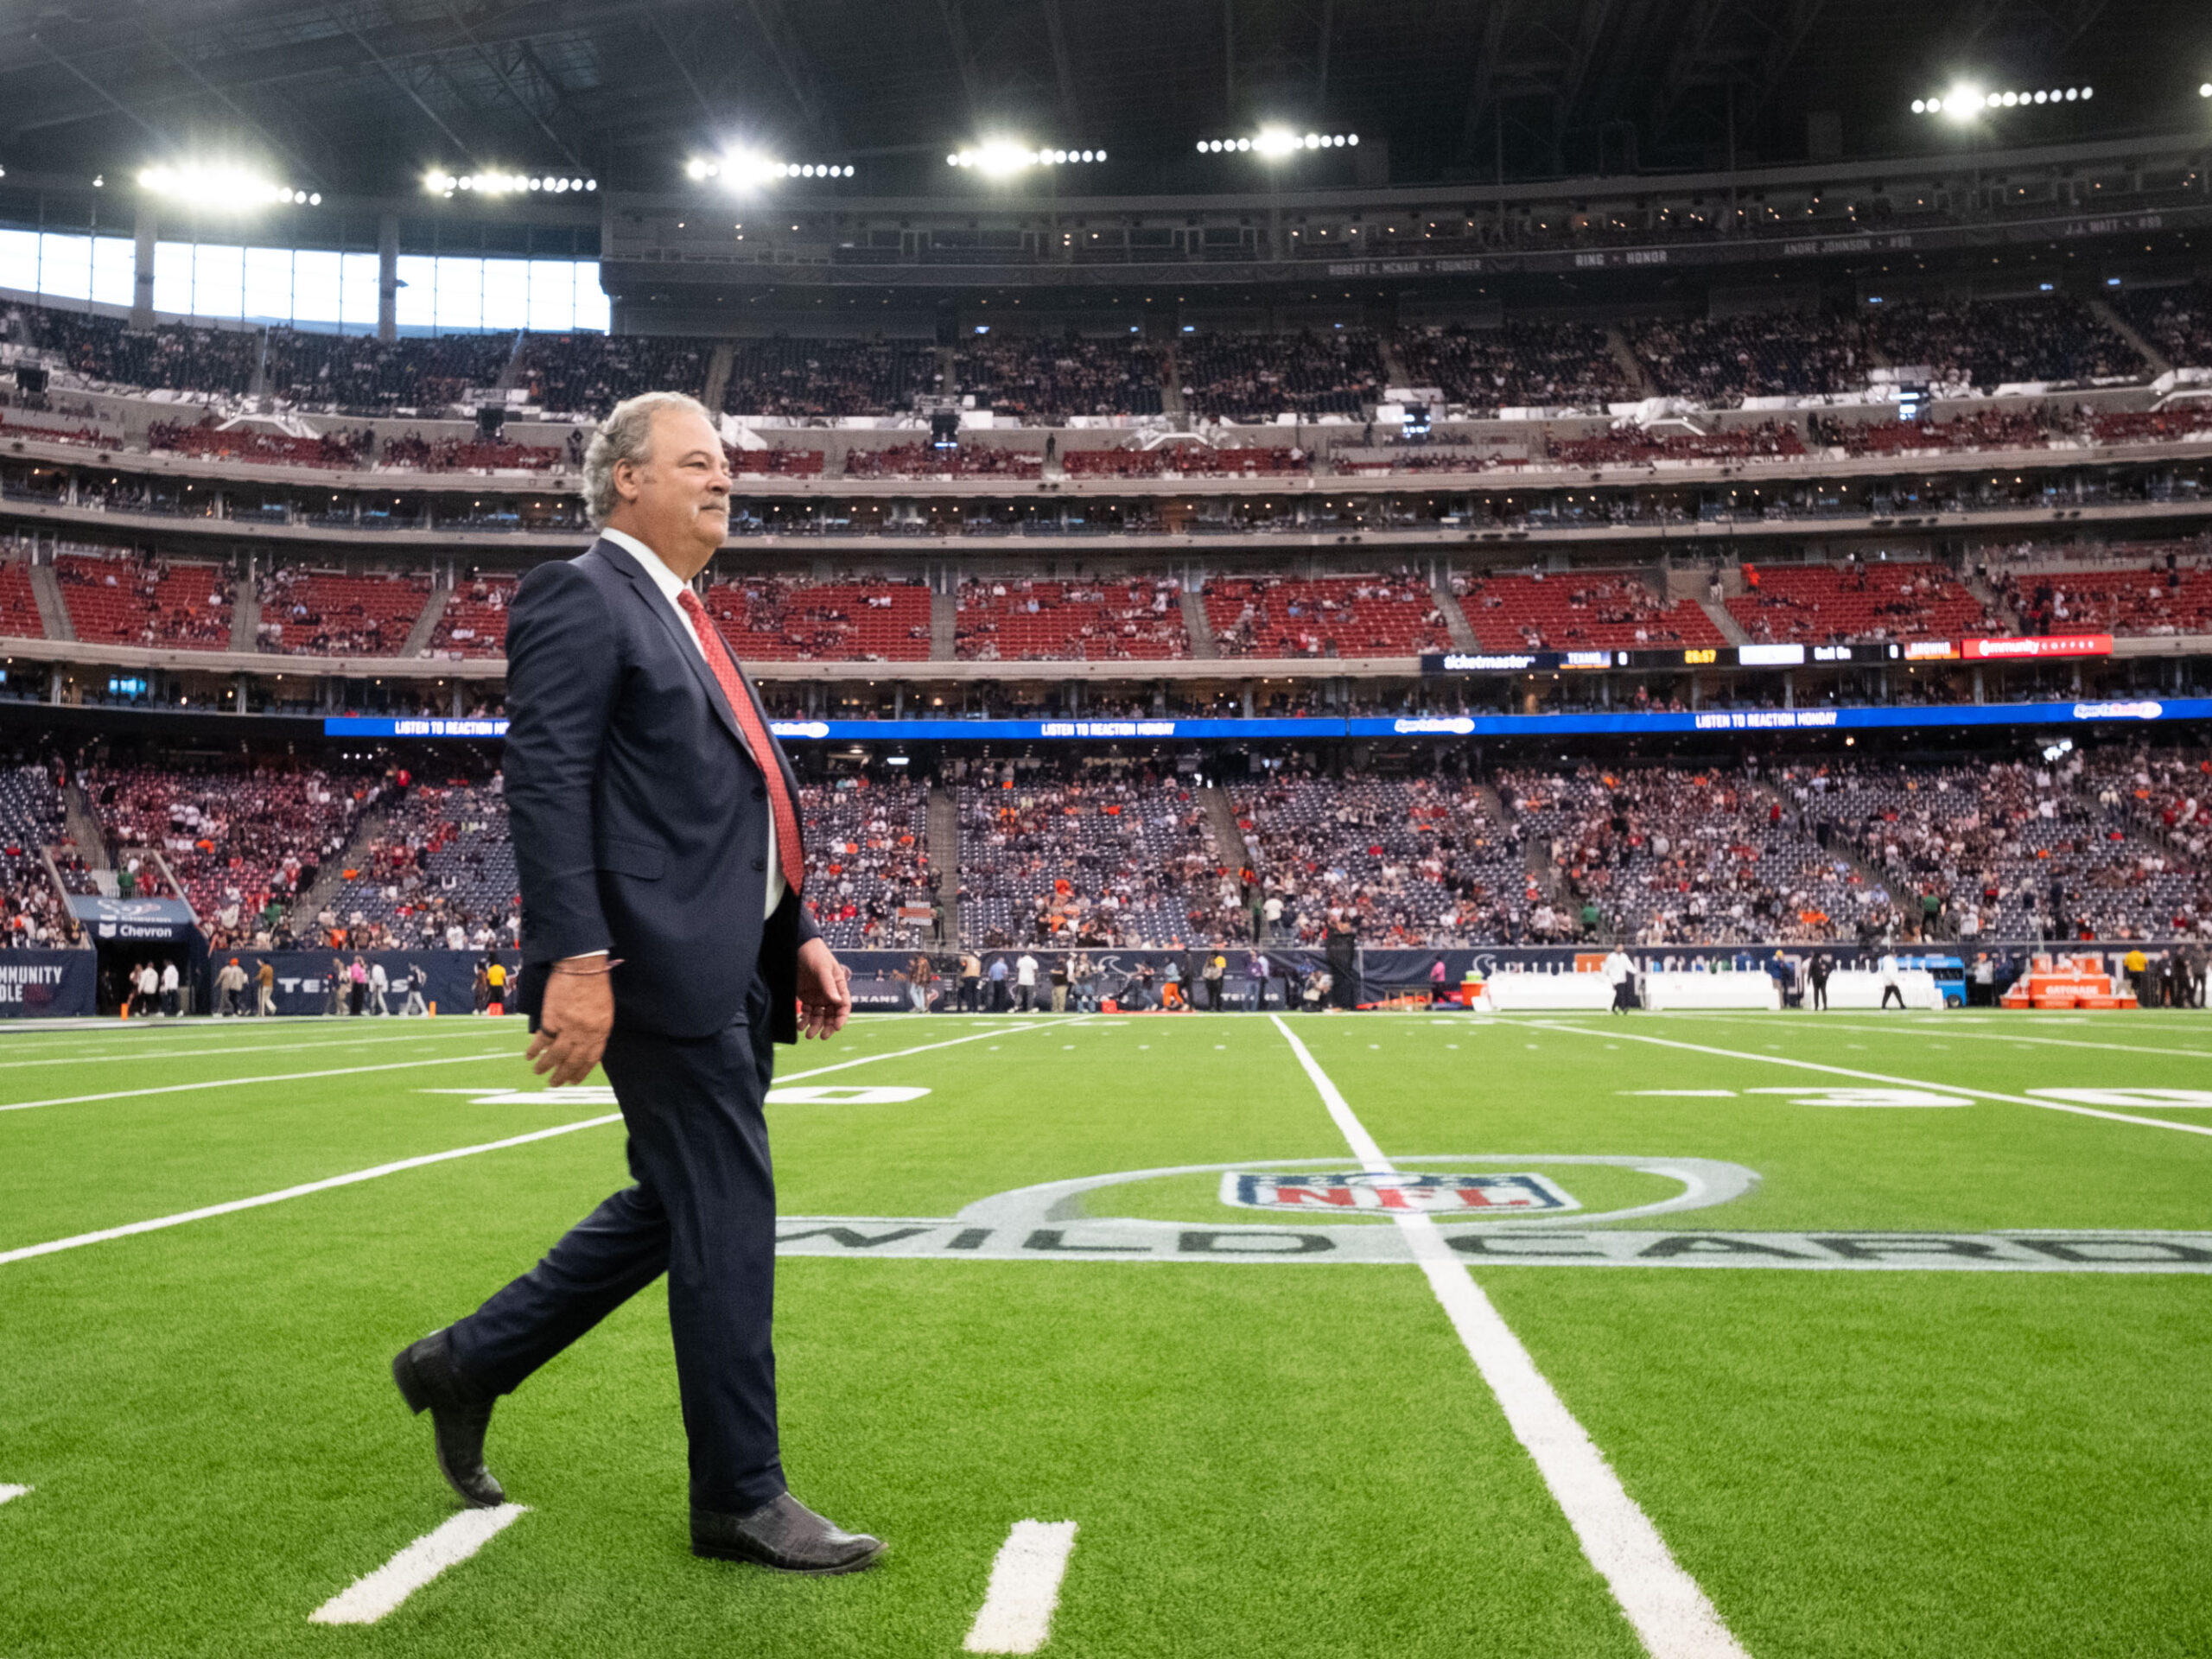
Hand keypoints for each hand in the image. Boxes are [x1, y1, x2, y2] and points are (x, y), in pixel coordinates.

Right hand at [526, 958, 614, 1085]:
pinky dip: (535, 1050)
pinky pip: (542, 1041)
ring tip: (539, 1073)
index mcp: (601, 1031)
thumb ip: (596, 1028)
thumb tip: (587, 1043)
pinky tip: (529, 1056)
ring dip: (547, 1066)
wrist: (582, 966)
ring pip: (557, 1055)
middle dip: (563, 1075)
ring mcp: (569, 1027)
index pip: (592, 1059)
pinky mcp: (552, 1019)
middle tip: (555, 1084)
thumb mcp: (604, 1010)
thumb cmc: (595, 984)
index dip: (582, 1072)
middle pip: (574, 1061)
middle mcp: (587, 1033)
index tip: (574, 1081)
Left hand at [795, 937, 850, 1039]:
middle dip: (827, 1026)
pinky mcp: (806, 997)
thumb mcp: (823, 968)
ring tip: (808, 1034)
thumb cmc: (815, 954)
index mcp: (838, 986)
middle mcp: (829, 993)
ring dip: (814, 1026)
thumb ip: (829, 985)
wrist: (798, 946)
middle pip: (831, 1014)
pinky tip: (800, 1025)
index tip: (836, 1027)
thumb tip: (836, 1002)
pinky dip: (804, 1020)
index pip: (844, 1005)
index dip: (841, 1017)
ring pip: (819, 1016)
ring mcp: (817, 996)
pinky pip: (807, 1012)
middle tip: (822, 1036)